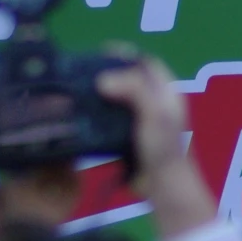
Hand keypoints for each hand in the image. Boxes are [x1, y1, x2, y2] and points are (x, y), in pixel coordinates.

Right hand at [95, 56, 213, 239]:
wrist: (163, 187)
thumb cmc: (164, 148)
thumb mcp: (154, 114)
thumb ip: (133, 90)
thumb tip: (102, 79)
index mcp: (166, 93)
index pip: (146, 63)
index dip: (125, 55)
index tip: (98, 53)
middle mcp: (154, 104)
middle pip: (129, 79)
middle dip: (107, 73)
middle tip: (81, 72)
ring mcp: (140, 122)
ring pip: (117, 100)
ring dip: (99, 95)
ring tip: (75, 91)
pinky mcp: (127, 139)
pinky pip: (109, 120)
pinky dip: (96, 115)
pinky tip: (80, 116)